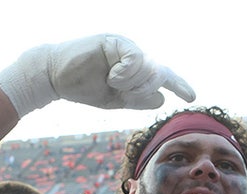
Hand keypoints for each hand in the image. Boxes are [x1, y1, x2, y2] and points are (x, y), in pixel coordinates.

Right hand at [0, 34, 195, 116]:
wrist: (54, 77)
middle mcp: (132, 54)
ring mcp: (124, 46)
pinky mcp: (114, 41)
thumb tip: (162, 99)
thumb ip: (138, 99)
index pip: (162, 75)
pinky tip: (112, 77)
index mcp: (134, 68)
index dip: (178, 84)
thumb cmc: (83, 87)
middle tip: (123, 93)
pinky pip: (135, 59)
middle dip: (145, 89)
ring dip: (133, 84)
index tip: (191, 96)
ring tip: (112, 82)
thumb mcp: (116, 99)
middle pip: (158, 73)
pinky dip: (126, 73)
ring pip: (148, 68)